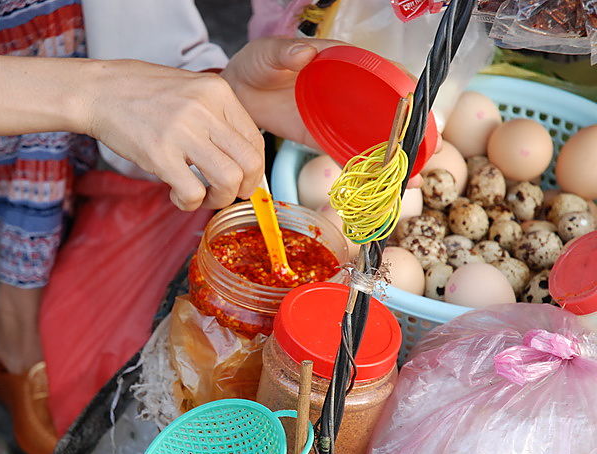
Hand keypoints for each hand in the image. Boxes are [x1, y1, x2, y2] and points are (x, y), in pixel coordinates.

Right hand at [85, 60, 264, 210]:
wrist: (99, 91)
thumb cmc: (142, 93)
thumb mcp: (190, 90)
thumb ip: (217, 116)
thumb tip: (241, 156)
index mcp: (217, 91)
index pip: (255, 140)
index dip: (254, 169)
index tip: (241, 179)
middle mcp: (205, 109)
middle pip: (249, 163)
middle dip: (243, 188)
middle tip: (226, 193)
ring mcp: (182, 131)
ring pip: (227, 180)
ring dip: (219, 199)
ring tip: (202, 196)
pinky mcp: (159, 153)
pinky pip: (192, 192)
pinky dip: (189, 203)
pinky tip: (176, 195)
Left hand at [222, 38, 424, 187]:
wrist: (237, 90)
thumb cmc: (257, 63)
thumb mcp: (269, 53)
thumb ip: (285, 53)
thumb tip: (305, 53)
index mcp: (342, 63)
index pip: (382, 73)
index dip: (404, 87)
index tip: (421, 103)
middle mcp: (347, 92)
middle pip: (386, 111)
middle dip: (411, 131)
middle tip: (430, 150)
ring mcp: (336, 118)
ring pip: (372, 137)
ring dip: (394, 157)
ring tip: (415, 178)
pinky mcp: (322, 138)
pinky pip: (346, 155)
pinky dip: (363, 170)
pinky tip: (381, 187)